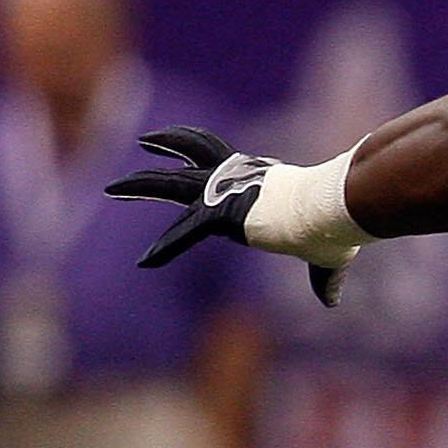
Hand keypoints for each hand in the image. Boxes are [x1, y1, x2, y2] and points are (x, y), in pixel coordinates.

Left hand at [106, 127, 355, 306]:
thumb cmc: (335, 226)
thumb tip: (332, 303)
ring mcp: (224, 192)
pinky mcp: (219, 214)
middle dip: (166, 148)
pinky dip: (165, 249)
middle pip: (192, 155)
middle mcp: (237, 178)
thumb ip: (323, 277)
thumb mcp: (328, 255)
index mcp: (261, 179)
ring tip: (112, 187)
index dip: (211, 171)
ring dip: (139, 184)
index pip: (226, 167)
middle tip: (144, 145)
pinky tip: (146, 264)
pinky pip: (183, 233)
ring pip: (170, 183)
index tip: (198, 171)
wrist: (331, 211)